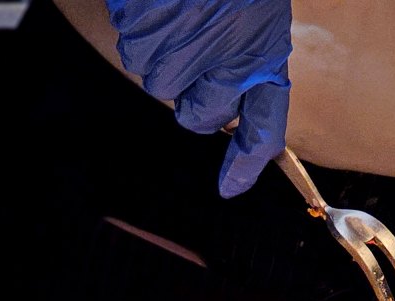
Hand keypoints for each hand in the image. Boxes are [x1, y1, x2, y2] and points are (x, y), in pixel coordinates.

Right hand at [104, 0, 291, 197]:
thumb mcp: (255, 20)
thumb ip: (250, 71)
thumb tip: (241, 152)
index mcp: (261, 49)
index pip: (263, 123)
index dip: (247, 158)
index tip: (231, 187)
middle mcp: (228, 52)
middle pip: (193, 113)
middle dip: (190, 92)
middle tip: (195, 49)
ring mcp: (184, 39)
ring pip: (156, 81)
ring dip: (159, 53)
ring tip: (176, 12)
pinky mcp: (147, 22)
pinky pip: (132, 46)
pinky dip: (137, 26)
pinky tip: (155, 2)